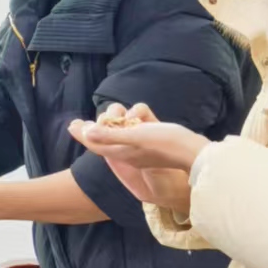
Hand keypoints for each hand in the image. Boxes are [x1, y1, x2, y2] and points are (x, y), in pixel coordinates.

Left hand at [69, 104, 205, 215]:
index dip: (82, 134)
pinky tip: (138, 115)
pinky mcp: (154, 138)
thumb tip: (87, 133)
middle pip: (106, 137)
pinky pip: (139, 128)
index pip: (96, 143)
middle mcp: (129, 151)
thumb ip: (111, 136)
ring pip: (122, 131)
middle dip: (97, 127)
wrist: (196, 153)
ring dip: (119, 120)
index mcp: (122, 152)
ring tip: (119, 114)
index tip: (71, 124)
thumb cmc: (166, 144)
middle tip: (84, 120)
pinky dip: (138, 119)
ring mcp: (142, 145)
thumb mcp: (136, 138)